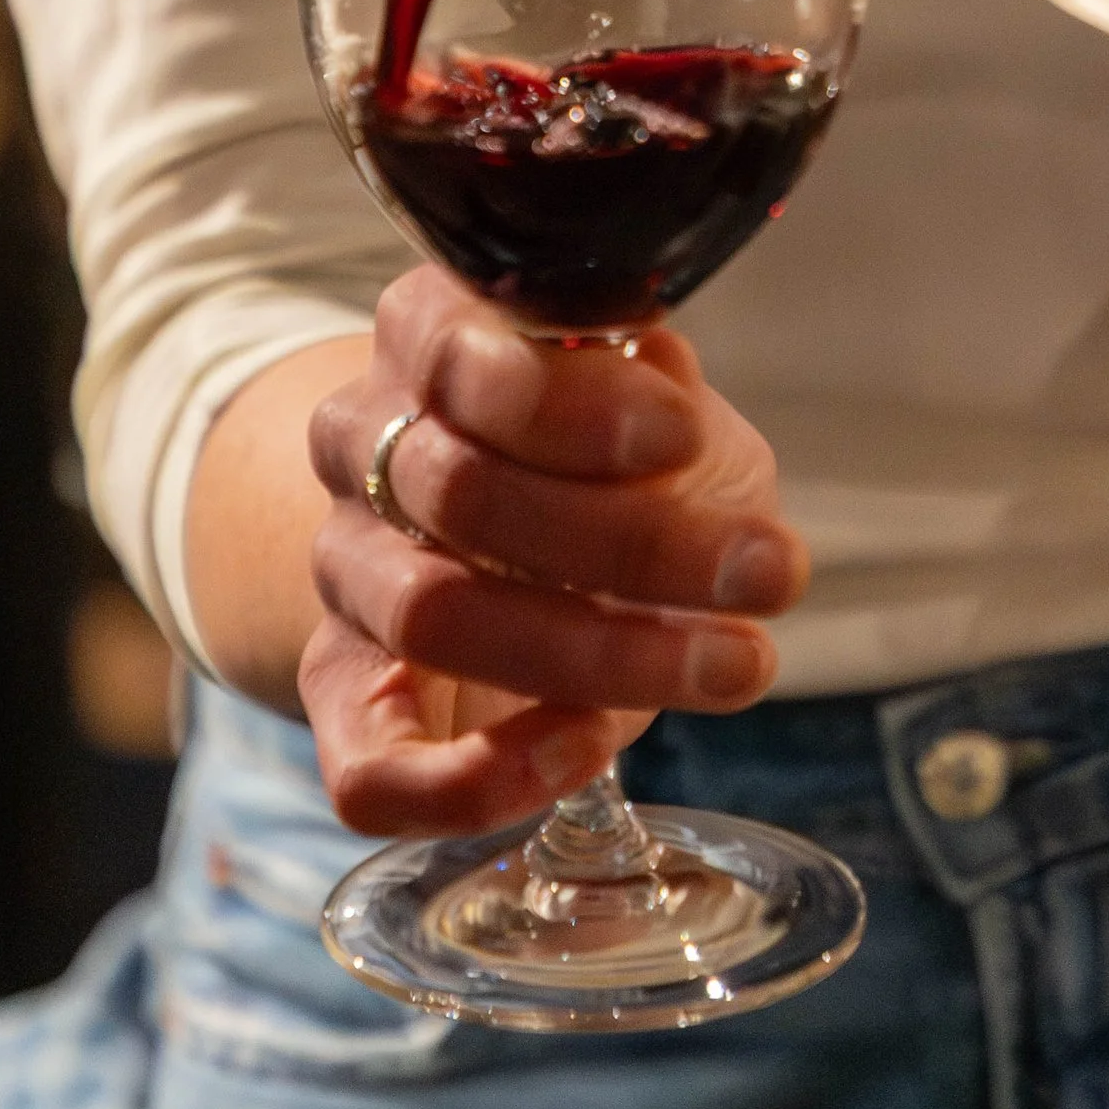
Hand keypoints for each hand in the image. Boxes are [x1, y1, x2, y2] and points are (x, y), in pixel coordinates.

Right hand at [298, 266, 806, 837]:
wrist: (523, 541)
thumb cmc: (617, 459)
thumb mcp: (664, 405)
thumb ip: (665, 401)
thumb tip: (670, 411)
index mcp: (431, 335)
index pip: (461, 357)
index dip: (571, 405)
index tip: (683, 438)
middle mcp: (362, 441)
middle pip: (461, 491)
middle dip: (633, 542)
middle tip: (767, 572)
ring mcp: (344, 569)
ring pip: (431, 614)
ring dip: (598, 654)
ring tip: (731, 663)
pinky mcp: (341, 696)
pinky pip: (369, 767)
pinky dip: (480, 773)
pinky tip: (587, 744)